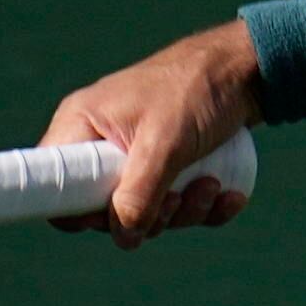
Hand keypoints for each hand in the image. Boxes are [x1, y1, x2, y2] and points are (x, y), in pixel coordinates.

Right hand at [35, 23, 261, 248]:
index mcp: (83, 125)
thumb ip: (139, 192)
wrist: (249, 67)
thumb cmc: (197, 89)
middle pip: (107, 208)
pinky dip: (205, 207)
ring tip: (212, 184)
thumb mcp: (165, 141)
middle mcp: (103, 141)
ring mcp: (138, 154)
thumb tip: (123, 238)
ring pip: (148, 210)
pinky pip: (179, 203)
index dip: (79, 210)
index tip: (115, 218)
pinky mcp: (171, 164)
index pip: (56, 182)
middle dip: (150, 215)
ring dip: (185, 211)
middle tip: (178, 198)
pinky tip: (229, 196)